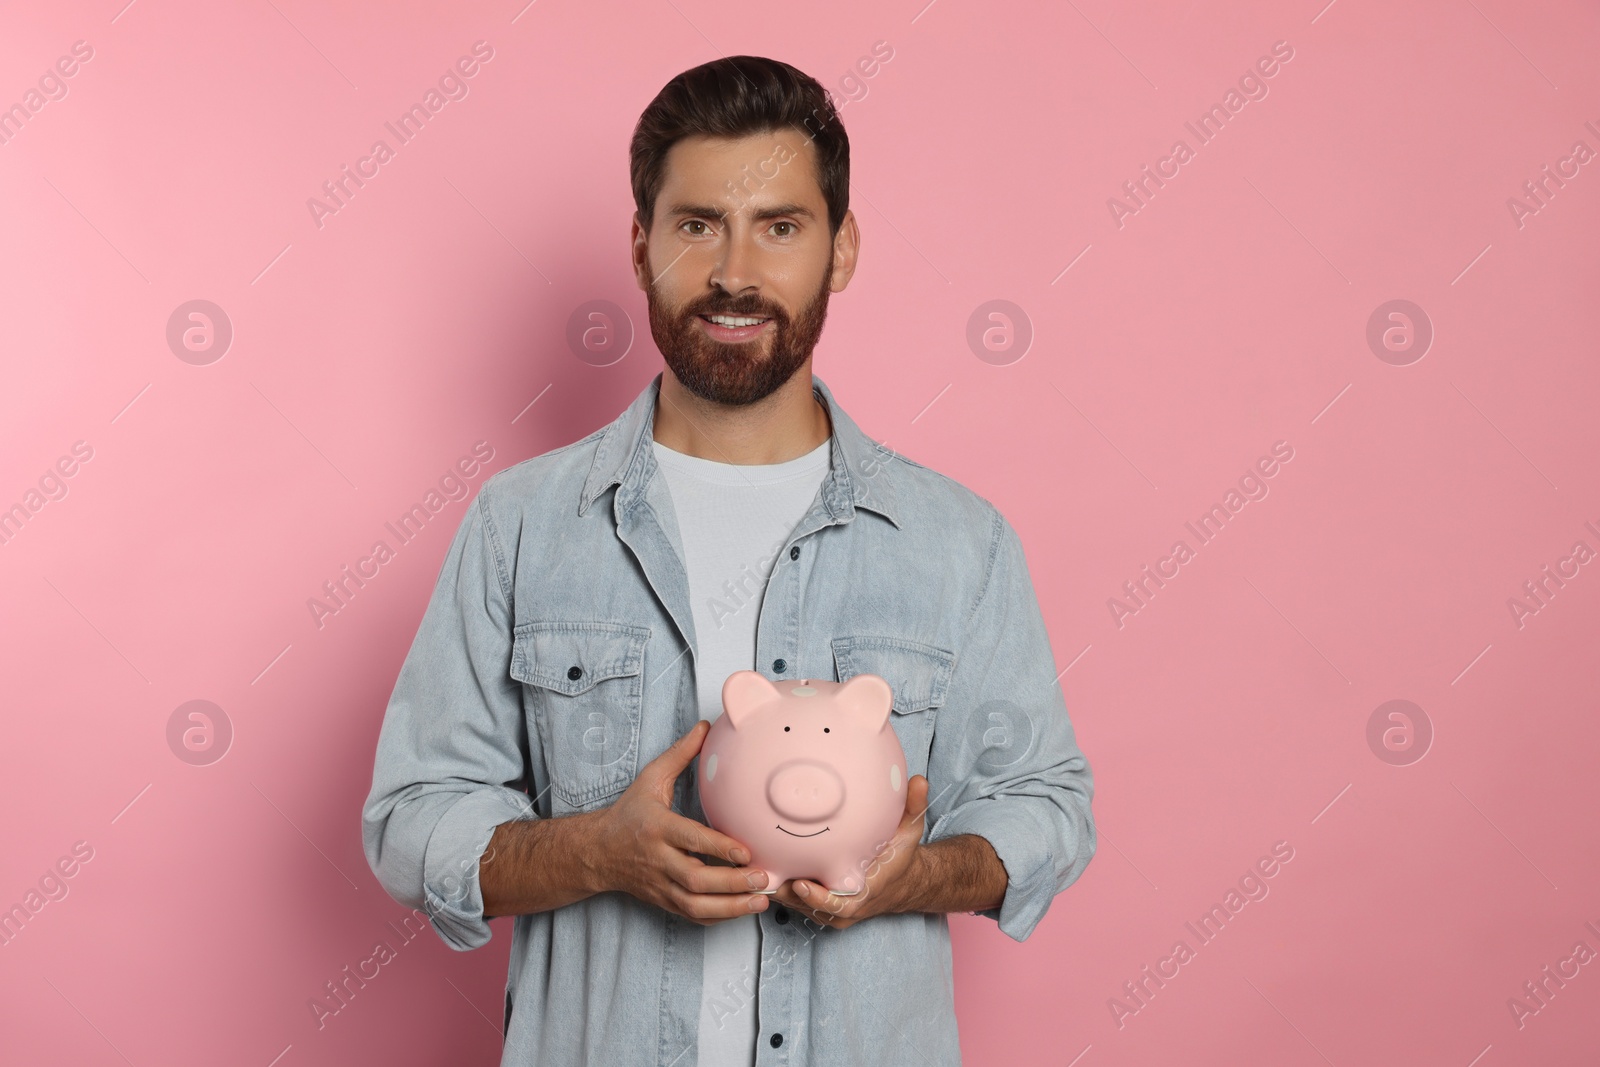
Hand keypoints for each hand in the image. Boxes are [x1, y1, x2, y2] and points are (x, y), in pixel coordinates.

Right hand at [585, 719, 771, 924]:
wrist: (597, 851)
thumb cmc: (629, 813)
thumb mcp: (650, 779)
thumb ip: (680, 755)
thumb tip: (705, 727)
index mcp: (657, 827)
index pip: (690, 840)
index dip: (718, 848)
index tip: (745, 851)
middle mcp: (658, 859)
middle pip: (695, 879)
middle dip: (731, 883)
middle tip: (763, 878)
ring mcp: (660, 884)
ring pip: (695, 904)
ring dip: (730, 907)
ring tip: (760, 900)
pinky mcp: (663, 901)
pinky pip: (691, 915)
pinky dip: (717, 917)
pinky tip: (741, 910)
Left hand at [769, 774, 930, 930]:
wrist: (899, 882)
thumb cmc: (900, 856)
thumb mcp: (910, 831)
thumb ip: (913, 807)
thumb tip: (919, 780)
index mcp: (862, 894)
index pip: (838, 905)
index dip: (818, 898)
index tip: (800, 884)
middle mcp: (842, 906)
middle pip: (807, 906)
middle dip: (783, 893)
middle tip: (762, 872)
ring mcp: (828, 908)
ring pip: (794, 904)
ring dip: (774, 888)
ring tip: (751, 868)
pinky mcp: (817, 903)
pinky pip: (793, 899)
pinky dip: (777, 884)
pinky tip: (758, 864)